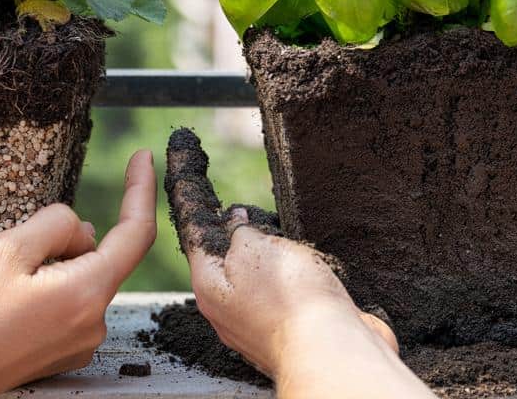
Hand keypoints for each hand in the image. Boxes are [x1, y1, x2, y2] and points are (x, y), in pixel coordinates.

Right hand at [0, 149, 156, 398]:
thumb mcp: (7, 249)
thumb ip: (56, 223)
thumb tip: (82, 229)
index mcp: (87, 292)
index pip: (136, 233)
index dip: (141, 189)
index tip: (143, 157)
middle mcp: (94, 322)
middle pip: (98, 256)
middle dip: (65, 240)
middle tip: (14, 253)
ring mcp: (81, 342)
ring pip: (81, 279)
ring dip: (52, 267)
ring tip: (4, 287)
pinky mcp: (65, 353)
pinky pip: (69, 303)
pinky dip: (49, 290)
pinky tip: (10, 303)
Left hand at [166, 130, 431, 398]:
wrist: (335, 354)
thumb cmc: (292, 304)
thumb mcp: (255, 250)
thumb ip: (241, 231)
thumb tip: (236, 221)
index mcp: (210, 285)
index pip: (193, 228)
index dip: (190, 194)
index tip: (181, 164)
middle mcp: (228, 306)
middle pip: (225, 254)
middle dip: (236, 228)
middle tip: (242, 205)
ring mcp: (260, 320)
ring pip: (259, 273)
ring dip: (270, 252)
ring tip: (279, 236)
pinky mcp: (292, 327)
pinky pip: (287, 291)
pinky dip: (295, 274)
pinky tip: (307, 266)